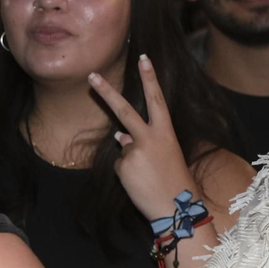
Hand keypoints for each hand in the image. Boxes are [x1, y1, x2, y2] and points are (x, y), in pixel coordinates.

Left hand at [87, 55, 198, 223]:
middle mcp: (149, 138)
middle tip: (91, 75)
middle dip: (107, 92)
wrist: (176, 208)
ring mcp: (134, 151)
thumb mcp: (163, 157)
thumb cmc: (175, 182)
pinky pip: (119, 165)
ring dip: (132, 161)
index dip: (150, 79)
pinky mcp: (123, 166)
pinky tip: (140, 183)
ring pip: (123, 148)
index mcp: (165, 133)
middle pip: (124, 110)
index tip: (144, 59)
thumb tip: (119, 137)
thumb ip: (142, 143)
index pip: (157, 100)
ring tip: (149, 177)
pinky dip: (127, 174)